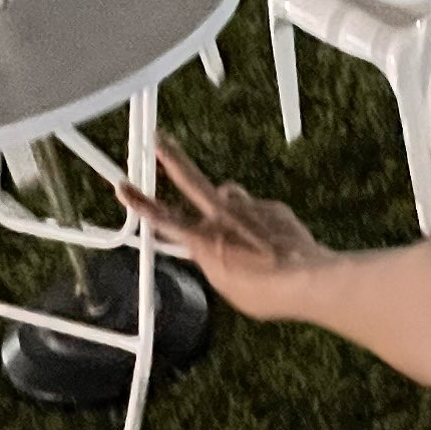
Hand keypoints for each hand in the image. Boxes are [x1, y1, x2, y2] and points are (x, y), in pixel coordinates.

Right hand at [118, 140, 329, 322]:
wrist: (306, 278)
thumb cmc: (264, 292)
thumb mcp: (225, 286)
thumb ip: (212, 261)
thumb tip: (209, 250)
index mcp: (204, 240)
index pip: (164, 218)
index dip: (141, 203)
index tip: (124, 187)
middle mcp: (223, 216)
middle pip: (191, 179)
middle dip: (171, 157)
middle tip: (159, 137)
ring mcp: (248, 206)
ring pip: (228, 195)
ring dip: (226, 205)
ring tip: (237, 228)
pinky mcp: (271, 206)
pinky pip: (256, 209)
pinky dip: (257, 221)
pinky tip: (268, 240)